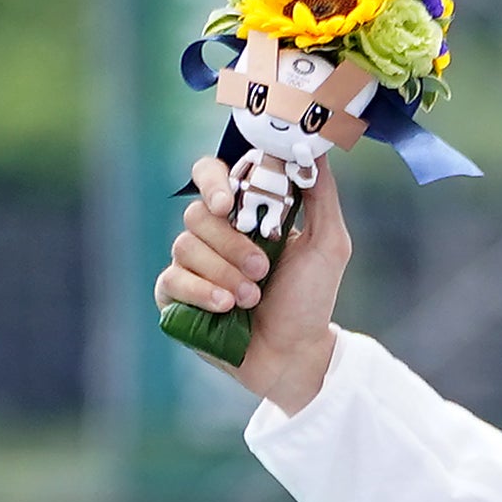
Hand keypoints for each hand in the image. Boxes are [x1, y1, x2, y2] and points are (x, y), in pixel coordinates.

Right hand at [159, 142, 348, 412]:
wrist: (297, 353)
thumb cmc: (310, 299)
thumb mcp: (328, 244)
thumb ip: (321, 195)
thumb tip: (313, 148)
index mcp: (241, 213)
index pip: (210, 175)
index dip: (213, 181)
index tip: (229, 203)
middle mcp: (212, 234)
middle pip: (198, 215)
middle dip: (232, 244)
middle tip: (263, 270)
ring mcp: (190, 264)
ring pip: (185, 247)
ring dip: (225, 273)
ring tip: (252, 298)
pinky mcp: (175, 295)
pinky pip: (172, 279)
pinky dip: (202, 292)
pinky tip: (226, 307)